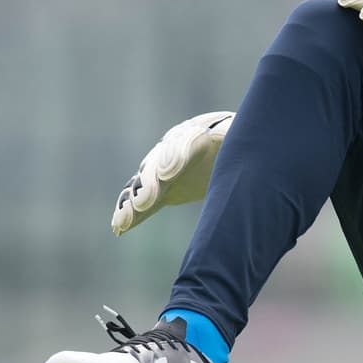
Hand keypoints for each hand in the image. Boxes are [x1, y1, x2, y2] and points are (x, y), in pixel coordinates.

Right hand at [111, 111, 233, 234]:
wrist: (231, 151)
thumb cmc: (243, 142)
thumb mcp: (243, 136)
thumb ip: (232, 136)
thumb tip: (224, 134)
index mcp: (198, 133)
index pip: (184, 143)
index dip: (174, 156)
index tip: (167, 173)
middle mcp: (174, 149)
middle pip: (157, 165)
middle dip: (149, 184)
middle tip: (142, 203)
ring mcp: (163, 169)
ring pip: (144, 184)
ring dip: (133, 203)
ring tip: (123, 222)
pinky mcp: (163, 189)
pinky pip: (144, 201)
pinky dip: (132, 213)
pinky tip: (119, 228)